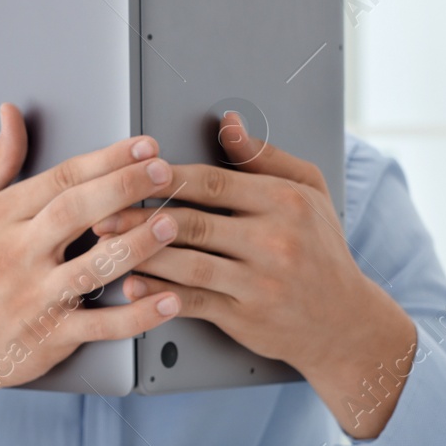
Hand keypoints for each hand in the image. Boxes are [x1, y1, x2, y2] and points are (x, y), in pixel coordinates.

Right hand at [0, 104, 183, 445]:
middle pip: (75, 213)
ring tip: (171, 224)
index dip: (104, 160)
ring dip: (136, 246)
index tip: (143, 146)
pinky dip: (138, 316)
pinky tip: (169, 301)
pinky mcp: (51, 336)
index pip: (58, 180)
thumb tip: (11, 115)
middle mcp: (17, 255)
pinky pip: (100, 326)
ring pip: (92, 268)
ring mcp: (36, 298)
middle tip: (164, 171)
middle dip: (123, 187)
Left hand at [93, 113, 416, 438]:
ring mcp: (258, 282)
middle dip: (140, 215)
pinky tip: (131, 284)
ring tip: (106, 244)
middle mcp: (273, 240)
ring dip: (140, 253)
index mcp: (285, 201)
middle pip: (192, 222)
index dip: (167, 176)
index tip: (132, 171)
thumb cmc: (321, 250)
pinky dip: (157, 293)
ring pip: (186, 263)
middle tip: (102, 210)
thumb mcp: (309, 191)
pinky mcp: (245, 317)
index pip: (212, 182)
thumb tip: (228, 124)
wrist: (343, 322)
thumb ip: (265, 157)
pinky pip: (192, 302)